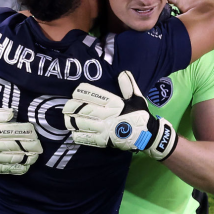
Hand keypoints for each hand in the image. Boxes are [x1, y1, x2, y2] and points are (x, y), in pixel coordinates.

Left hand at [62, 71, 177, 159]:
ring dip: (72, 122)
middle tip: (65, 107)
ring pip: (84, 124)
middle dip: (73, 108)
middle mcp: (108, 115)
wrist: (148, 135)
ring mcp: (106, 129)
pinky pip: (88, 138)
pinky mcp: (105, 141)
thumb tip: (122, 72)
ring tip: (66, 119)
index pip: (96, 96)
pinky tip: (73, 133)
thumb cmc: (140, 115)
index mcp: (115, 104)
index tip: (74, 92)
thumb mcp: (137, 98)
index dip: (83, 93)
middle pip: (85, 110)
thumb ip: (129, 86)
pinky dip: (79, 135)